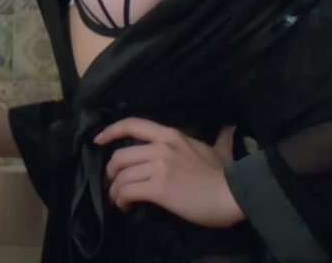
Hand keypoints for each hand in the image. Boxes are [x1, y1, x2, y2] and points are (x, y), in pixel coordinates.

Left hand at [95, 118, 244, 228]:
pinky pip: (127, 191)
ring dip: (115, 190)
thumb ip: (220, 139)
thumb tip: (230, 127)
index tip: (98, 140)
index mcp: (171, 135)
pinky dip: (121, 200)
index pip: (132, 124)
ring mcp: (158, 167)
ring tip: (120, 200)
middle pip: (120, 156)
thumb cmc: (227, 176)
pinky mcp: (158, 188)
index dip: (110, 131)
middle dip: (112, 172)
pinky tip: (126, 206)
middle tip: (115, 184)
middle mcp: (160, 147)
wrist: (233, 195)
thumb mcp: (220, 151)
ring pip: (121, 176)